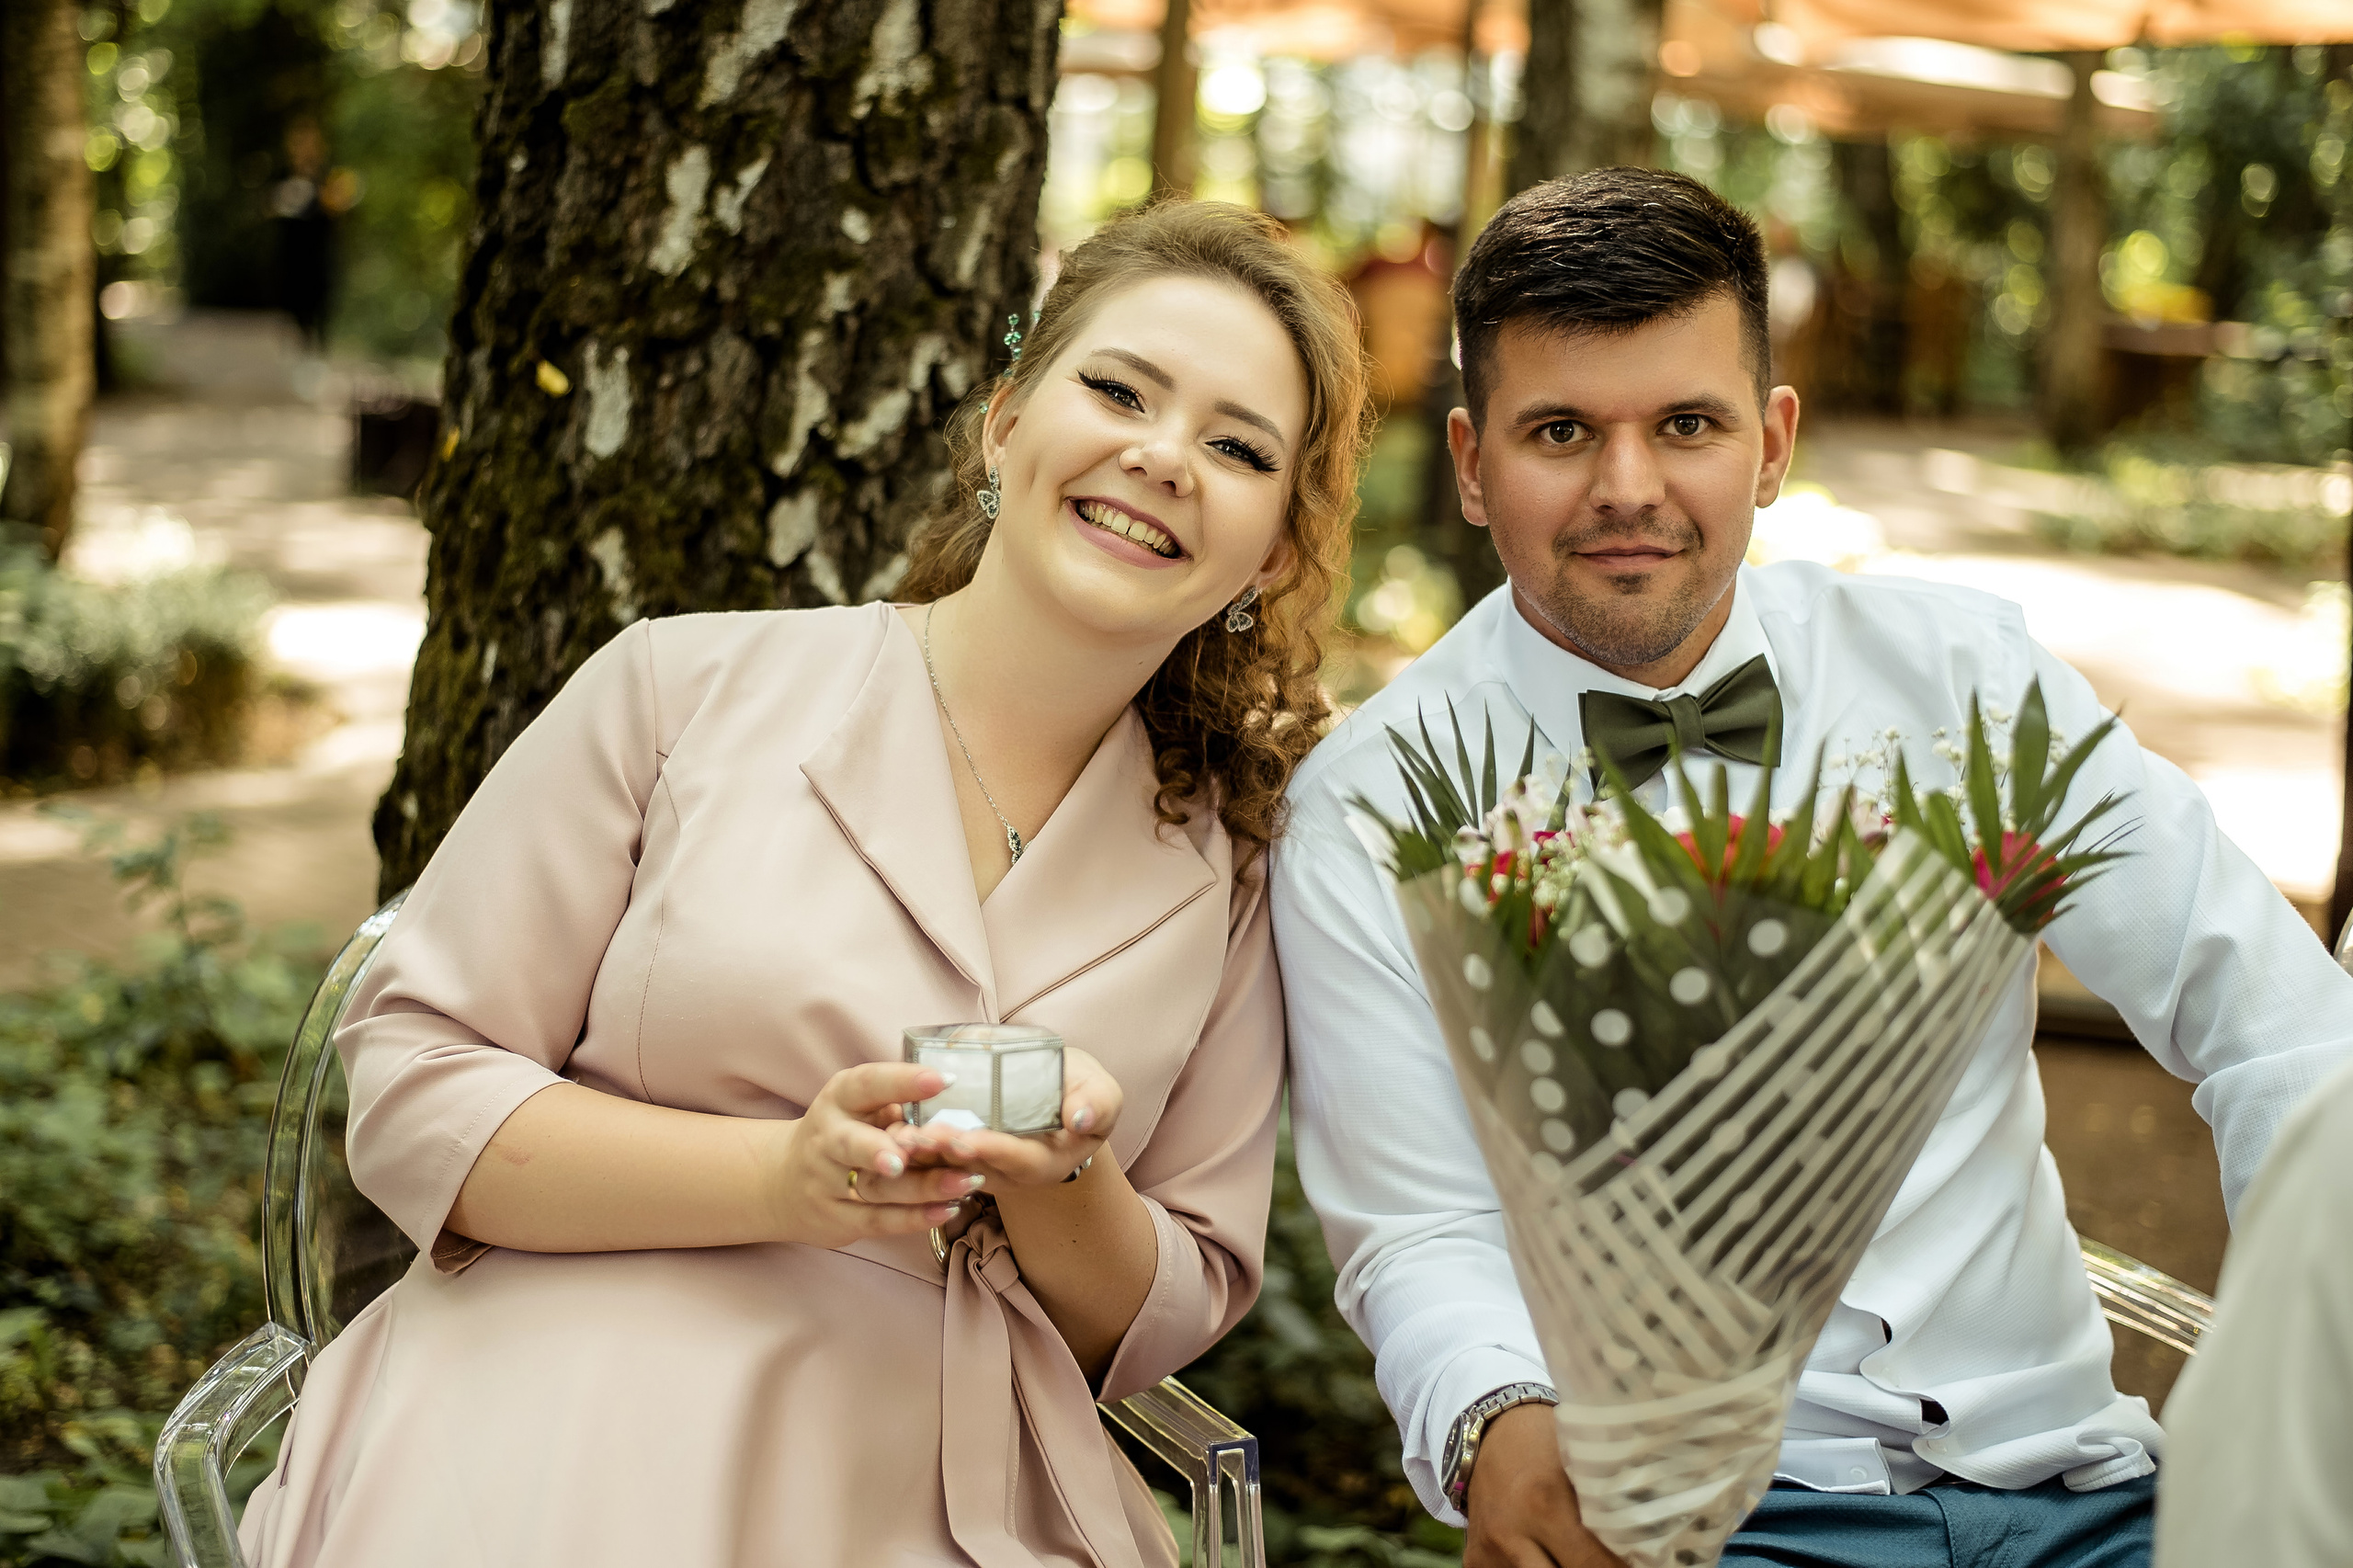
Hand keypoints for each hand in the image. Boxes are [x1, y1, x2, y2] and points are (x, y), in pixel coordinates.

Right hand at [768, 1063, 982, 1248]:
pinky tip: (946, 1210)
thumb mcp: (859, 1107)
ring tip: (962, 1182)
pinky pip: (878, 1220)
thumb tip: (954, 1095)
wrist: (784, 1180)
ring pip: (875, 1187)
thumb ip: (896, 1101)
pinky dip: (913, 1218)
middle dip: (879, 1149)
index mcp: (838, 1100)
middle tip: (909, 1155)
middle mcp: (827, 1139)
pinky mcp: (837, 1218)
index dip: (902, 1082)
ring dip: (921, 1187)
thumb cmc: (842, 1133)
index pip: (866, 1085)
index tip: (940, 1080)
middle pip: (850, 1144)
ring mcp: (827, 1182)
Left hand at [890, 1046, 1122, 1192]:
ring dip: (920, 1155)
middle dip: (944, 1155)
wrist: (1060, 1095)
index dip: (992, 1150)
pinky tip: (890, 1131)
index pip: (1018, 1160)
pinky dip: (914, 1148)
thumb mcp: (1100, 1093)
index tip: (965, 1138)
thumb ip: (1096, 1103)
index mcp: (1047, 1160)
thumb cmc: (1081, 1092)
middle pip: (974, 1168)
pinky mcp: (960, 1158)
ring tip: (896, 1136)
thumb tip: (1081, 1117)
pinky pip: (933, 1158)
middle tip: (917, 1137)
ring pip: (947, 1168)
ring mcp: (983, 1168)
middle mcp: (1011, 1173)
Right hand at [1464, 1404, 1625, 1567]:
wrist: (1489, 1430)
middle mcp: (1511, 1534)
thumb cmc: (1545, 1442)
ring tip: (1576, 1553)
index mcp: (1545, 1505)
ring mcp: (1489, 1550)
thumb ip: (1607, 1507)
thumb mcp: (1580, 1465)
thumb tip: (1646, 1547)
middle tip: (1607, 1561)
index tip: (1639, 1561)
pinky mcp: (1475, 1559)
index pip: (1594, 1565)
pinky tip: (1547, 1554)